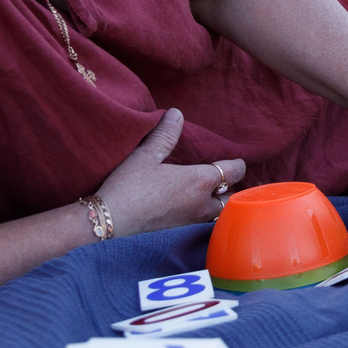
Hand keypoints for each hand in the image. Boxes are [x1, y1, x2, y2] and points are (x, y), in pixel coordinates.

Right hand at [92, 109, 243, 234]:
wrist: (110, 222)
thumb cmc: (129, 186)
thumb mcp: (146, 155)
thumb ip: (165, 135)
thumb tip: (176, 113)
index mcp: (200, 180)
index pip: (234, 172)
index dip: (237, 165)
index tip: (235, 161)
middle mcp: (202, 203)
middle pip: (232, 198)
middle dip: (231, 189)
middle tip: (224, 180)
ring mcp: (192, 222)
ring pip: (219, 215)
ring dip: (219, 206)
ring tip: (212, 196)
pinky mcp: (181, 234)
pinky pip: (204, 226)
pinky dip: (205, 218)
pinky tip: (192, 213)